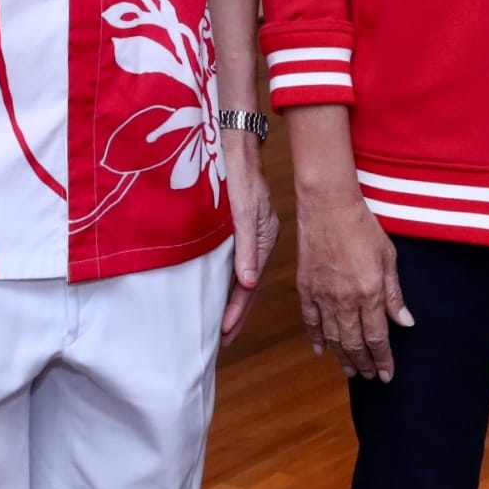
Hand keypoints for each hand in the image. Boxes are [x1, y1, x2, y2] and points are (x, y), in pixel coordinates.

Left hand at [218, 131, 278, 345]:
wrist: (238, 148)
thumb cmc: (242, 177)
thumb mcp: (245, 213)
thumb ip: (247, 249)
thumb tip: (248, 284)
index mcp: (264, 242)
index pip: (249, 287)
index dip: (237, 312)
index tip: (226, 333)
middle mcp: (260, 243)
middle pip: (248, 287)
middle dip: (237, 314)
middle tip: (225, 339)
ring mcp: (252, 237)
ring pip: (244, 277)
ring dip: (234, 301)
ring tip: (224, 324)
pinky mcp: (243, 229)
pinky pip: (239, 263)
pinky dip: (232, 282)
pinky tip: (225, 289)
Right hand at [295, 188, 411, 380]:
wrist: (328, 206)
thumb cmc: (362, 226)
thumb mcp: (388, 257)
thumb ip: (394, 294)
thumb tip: (405, 322)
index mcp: (369, 292)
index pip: (378, 337)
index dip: (382, 359)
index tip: (387, 374)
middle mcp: (345, 300)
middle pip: (354, 343)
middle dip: (363, 364)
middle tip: (369, 377)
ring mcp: (323, 295)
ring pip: (332, 337)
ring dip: (342, 357)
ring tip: (350, 371)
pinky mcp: (306, 287)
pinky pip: (310, 321)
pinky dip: (315, 338)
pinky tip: (320, 350)